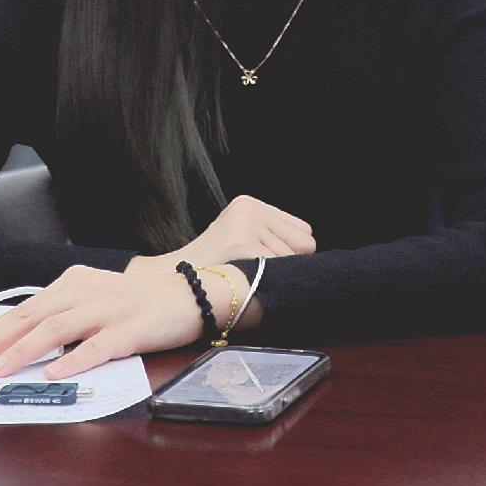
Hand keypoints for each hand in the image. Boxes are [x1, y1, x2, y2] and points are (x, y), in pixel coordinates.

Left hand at [0, 264, 234, 378]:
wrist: (192, 293)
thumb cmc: (140, 302)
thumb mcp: (96, 298)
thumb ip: (64, 312)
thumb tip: (23, 336)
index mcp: (74, 285)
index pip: (25, 308)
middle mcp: (86, 293)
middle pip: (33, 317)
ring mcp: (109, 310)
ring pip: (58, 329)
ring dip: (24, 350)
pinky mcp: (131, 329)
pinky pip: (98, 346)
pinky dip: (74, 359)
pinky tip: (55, 373)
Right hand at [127, 194, 314, 274]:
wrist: (174, 280)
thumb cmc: (213, 265)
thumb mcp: (239, 235)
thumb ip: (271, 234)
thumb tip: (312, 251)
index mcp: (250, 203)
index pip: (304, 231)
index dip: (291, 253)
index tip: (269, 263)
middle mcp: (249, 209)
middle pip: (306, 244)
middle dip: (290, 263)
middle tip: (260, 272)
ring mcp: (245, 225)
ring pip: (293, 260)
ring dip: (275, 275)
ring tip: (247, 275)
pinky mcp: (242, 244)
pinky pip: (277, 270)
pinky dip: (266, 282)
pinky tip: (245, 281)